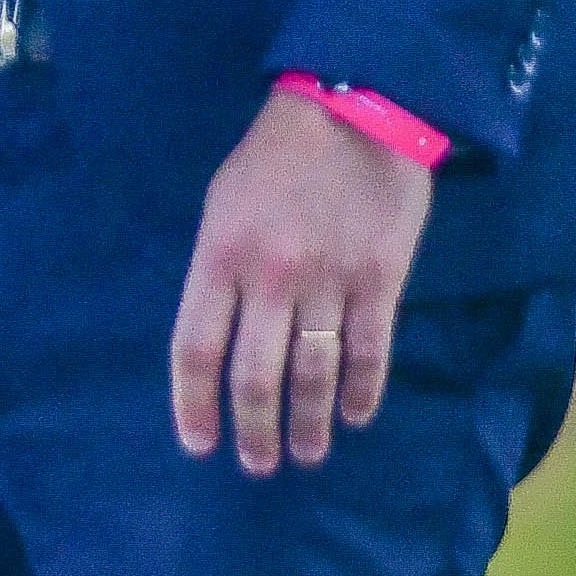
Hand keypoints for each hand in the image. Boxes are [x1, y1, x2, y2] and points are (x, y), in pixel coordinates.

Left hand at [171, 89, 432, 475]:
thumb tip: (215, 338)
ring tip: (306, 456)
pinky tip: (356, 417)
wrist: (356, 108)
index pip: (195, 348)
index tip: (199, 444)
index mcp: (220, 255)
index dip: (194, 405)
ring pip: (313, 373)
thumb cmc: (275, 157)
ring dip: (308, 424)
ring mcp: (329, 281)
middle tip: (258, 466)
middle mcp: (270, 277)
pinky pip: (369, 351)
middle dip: (254, 431)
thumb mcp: (221, 203)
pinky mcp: (381, 280)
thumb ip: (216, 269)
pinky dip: (362, 391)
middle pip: (255, 375)